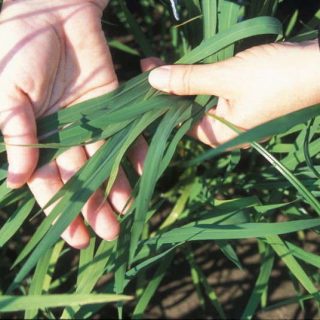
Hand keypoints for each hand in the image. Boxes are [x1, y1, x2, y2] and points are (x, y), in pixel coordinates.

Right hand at [0, 0, 146, 247]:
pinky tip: (143, 173)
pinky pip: (128, 135)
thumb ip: (16, 132)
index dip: (61, 211)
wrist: (53, 16)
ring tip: (124, 213)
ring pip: (106, 164)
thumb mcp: (9, 92)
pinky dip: (136, 153)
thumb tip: (18, 180)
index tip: (74, 238)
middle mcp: (67, 139)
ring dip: (115, 189)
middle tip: (106, 235)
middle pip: (81, 180)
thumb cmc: (21, 50)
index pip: (49, 184)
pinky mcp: (115, 109)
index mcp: (38, 140)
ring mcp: (93, 126)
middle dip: (92, 208)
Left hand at [148, 40, 319, 145]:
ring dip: (186, 82)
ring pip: (201, 102)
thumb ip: (188, 79)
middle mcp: (227, 133)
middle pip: (188, 111)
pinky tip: (190, 68)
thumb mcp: (226, 76)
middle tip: (151, 66)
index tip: (145, 78)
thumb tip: (152, 79)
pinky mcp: (245, 106)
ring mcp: (237, 120)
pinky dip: (202, 82)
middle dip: (170, 89)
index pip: (178, 123)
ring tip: (163, 64)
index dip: (160, 101)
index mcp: (220, 135)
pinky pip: (215, 96)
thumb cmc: (275, 76)